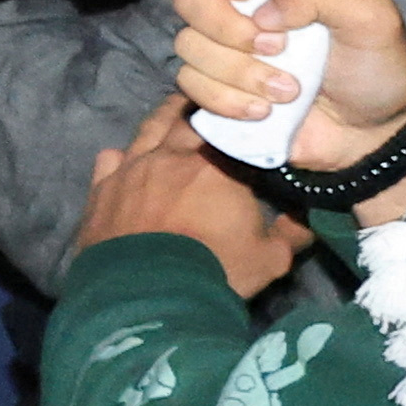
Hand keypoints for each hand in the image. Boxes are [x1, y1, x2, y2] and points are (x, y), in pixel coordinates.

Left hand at [80, 100, 304, 294]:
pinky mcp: (101, 190)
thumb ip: (290, 235)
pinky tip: (122, 160)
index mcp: (217, 165)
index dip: (238, 126)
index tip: (243, 123)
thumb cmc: (214, 271)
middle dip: (199, 111)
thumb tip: (304, 220)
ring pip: (148, 130)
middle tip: (208, 108)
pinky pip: (109, 160)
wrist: (147, 298)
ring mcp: (132, 169)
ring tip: (171, 115)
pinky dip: (119, 158)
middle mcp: (172, 156)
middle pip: (186, 119)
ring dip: (162, 120)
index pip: (231, 130)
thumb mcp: (268, 260)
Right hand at [179, 0, 405, 165]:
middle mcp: (244, 6)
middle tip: (278, 48)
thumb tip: (265, 9)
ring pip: (189, 45)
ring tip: (287, 91)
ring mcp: (226, 49)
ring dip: (237, 72)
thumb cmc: (377, 68)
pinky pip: (190, 85)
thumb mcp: (372, 18)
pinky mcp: (218, 89)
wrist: (370, 135)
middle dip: (227, 28)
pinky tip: (264, 111)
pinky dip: (227, 101)